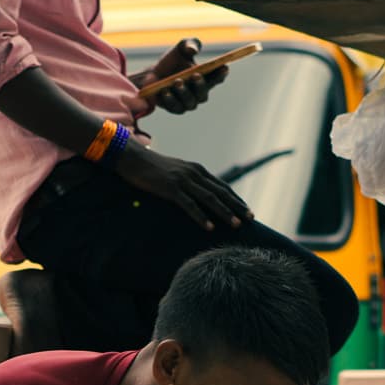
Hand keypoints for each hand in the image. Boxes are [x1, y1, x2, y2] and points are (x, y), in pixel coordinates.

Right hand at [113, 141, 250, 232]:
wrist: (132, 157)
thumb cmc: (151, 167)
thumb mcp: (174, 172)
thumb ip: (187, 181)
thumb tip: (196, 195)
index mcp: (197, 170)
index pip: (221, 186)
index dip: (235, 198)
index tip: (246, 210)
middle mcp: (194, 173)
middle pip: (221, 192)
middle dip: (237, 206)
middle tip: (251, 218)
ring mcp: (183, 180)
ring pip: (209, 199)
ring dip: (225, 212)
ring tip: (236, 225)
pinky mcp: (171, 188)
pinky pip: (189, 205)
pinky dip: (201, 217)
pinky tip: (209, 227)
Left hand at [132, 37, 228, 114]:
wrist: (153, 74)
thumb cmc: (173, 61)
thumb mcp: (181, 47)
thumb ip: (190, 44)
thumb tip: (192, 49)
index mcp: (206, 78)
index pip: (217, 77)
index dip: (221, 73)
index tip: (223, 66)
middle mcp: (199, 93)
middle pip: (204, 93)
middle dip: (201, 84)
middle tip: (196, 75)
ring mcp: (187, 103)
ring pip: (190, 102)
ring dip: (184, 92)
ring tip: (177, 82)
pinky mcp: (174, 108)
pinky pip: (174, 106)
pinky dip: (170, 99)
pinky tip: (165, 91)